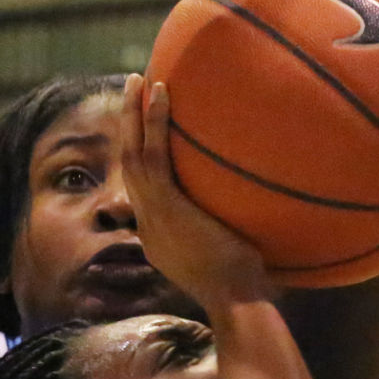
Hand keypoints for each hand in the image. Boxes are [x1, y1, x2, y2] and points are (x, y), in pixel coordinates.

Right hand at [120, 77, 269, 310]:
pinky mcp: (165, 206)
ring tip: (137, 80)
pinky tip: (161, 92)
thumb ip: (223, 231)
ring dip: (133, 114)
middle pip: (129, 164)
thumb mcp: (225, 254)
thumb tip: (250, 215)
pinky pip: (154, 154)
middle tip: (131, 91)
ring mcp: (152, 214)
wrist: (235, 299)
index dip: (142, 153)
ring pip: (132, 154)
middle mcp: (147, 224)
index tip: (147, 127)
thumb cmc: (244, 284)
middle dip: (128, 126)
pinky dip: (155, 121)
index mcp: (157, 236)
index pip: (143, 188)